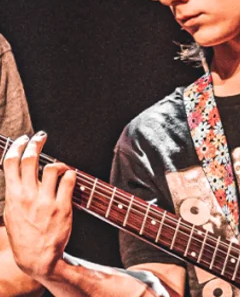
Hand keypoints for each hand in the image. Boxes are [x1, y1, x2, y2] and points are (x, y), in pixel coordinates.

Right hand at [2, 132, 76, 280]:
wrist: (38, 259)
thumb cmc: (25, 237)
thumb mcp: (11, 214)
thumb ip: (15, 194)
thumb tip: (17, 177)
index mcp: (12, 196)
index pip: (10, 163)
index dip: (17, 146)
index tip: (23, 139)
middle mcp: (28, 196)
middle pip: (30, 159)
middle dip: (36, 143)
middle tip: (41, 137)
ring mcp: (45, 201)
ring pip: (51, 167)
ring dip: (58, 162)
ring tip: (60, 166)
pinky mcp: (63, 207)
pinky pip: (69, 180)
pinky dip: (71, 174)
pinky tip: (70, 177)